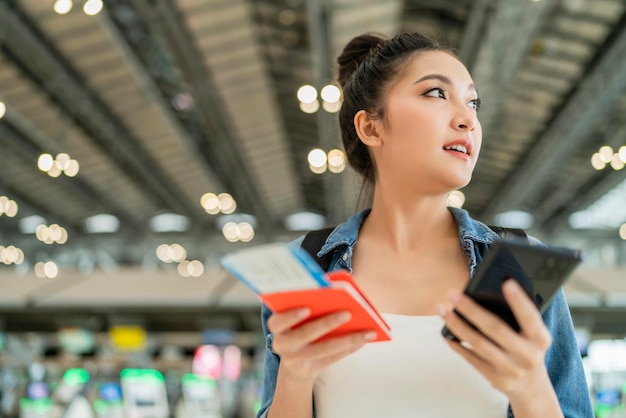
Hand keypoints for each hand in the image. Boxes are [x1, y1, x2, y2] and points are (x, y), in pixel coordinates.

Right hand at [267, 308, 376, 380]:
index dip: (290, 316)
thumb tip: (335, 291)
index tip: (307, 308)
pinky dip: (349, 348)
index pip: (277, 321)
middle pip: (304, 334)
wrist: (294, 363)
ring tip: (368, 331)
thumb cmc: (299, 328)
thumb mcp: (296, 318)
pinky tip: (364, 340)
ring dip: (347, 339)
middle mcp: (282, 344)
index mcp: (277, 327)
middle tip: (348, 312)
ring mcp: (295, 360)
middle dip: (327, 323)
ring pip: (323, 350)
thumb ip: (308, 304)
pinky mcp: (310, 370)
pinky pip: (333, 359)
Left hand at [438, 279, 552, 398]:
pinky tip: (445, 333)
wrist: (531, 387)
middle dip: (471, 310)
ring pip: (478, 343)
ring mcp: (510, 368)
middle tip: (453, 294)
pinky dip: (457, 345)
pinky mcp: (495, 378)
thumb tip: (493, 290)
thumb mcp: (533, 335)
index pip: (530, 317)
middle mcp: (527, 355)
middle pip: (495, 328)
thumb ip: (520, 318)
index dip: (519, 301)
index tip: (507, 282)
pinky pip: (471, 359)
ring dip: (457, 324)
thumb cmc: (527, 348)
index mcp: (540, 339)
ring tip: (442, 309)